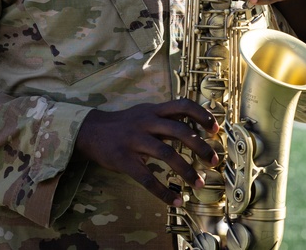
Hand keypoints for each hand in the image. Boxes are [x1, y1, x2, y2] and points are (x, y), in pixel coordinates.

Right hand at [74, 100, 218, 205]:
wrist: (90, 131)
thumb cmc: (123, 124)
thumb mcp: (144, 114)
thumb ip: (165, 120)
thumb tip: (194, 128)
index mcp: (153, 110)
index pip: (183, 105)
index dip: (202, 115)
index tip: (216, 129)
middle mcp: (146, 122)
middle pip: (180, 131)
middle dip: (201, 147)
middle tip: (214, 161)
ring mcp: (134, 140)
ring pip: (167, 154)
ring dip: (187, 171)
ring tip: (199, 184)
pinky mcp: (124, 159)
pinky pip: (147, 178)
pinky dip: (163, 192)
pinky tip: (174, 201)